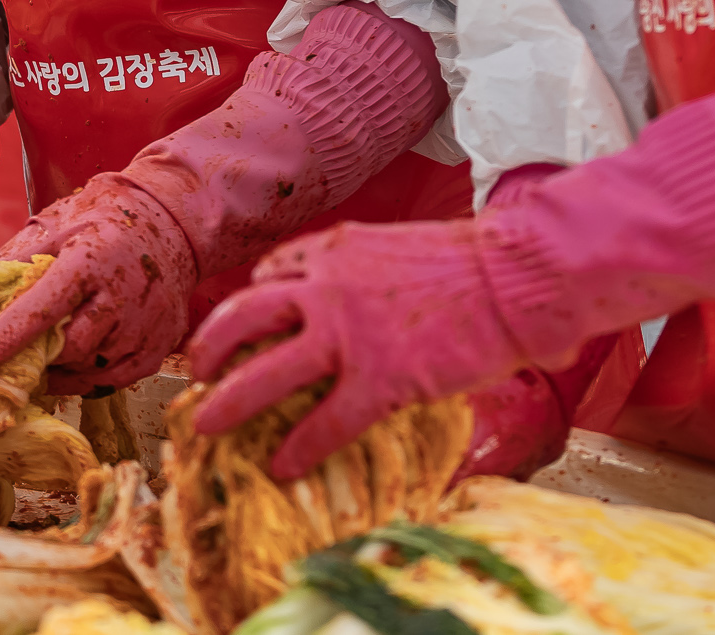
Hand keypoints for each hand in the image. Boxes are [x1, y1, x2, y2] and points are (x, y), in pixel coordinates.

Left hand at [0, 172, 197, 392]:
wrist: (174, 224)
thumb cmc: (106, 219)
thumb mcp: (57, 223)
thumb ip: (17, 257)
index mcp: (91, 260)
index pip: (46, 305)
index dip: (12, 332)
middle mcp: (123, 296)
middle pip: (72, 346)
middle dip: (38, 356)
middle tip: (12, 358)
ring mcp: (146, 325)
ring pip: (93, 368)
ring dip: (62, 369)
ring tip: (42, 358)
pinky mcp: (159, 346)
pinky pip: (117, 379)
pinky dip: (88, 378)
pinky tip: (72, 366)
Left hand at [186, 218, 524, 478]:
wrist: (515, 276)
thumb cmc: (475, 262)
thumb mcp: (401, 247)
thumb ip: (368, 270)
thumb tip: (368, 296)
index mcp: (334, 250)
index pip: (271, 274)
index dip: (252, 302)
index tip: (245, 324)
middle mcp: (326, 285)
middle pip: (243, 314)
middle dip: (211, 345)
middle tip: (199, 370)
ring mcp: (347, 333)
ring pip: (265, 369)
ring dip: (229, 400)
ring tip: (207, 424)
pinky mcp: (379, 377)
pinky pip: (326, 420)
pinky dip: (300, 447)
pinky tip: (283, 466)